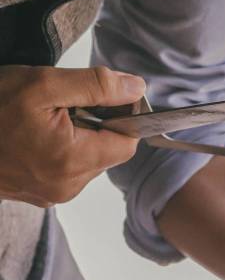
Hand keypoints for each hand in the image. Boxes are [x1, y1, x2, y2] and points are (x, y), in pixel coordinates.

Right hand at [0, 65, 145, 206]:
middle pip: (109, 150)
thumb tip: (136, 88)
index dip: (123, 115)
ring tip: (43, 119)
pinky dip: (60, 148)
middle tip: (63, 104)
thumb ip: (96, 86)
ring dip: (78, 135)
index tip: (104, 95)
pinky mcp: (37, 194)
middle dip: (96, 123)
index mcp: (73, 161)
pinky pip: (67, 168)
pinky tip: (33, 134)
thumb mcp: (41, 85)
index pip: (128, 142)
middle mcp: (67, 186)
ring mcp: (51, 194)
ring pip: (89, 159)